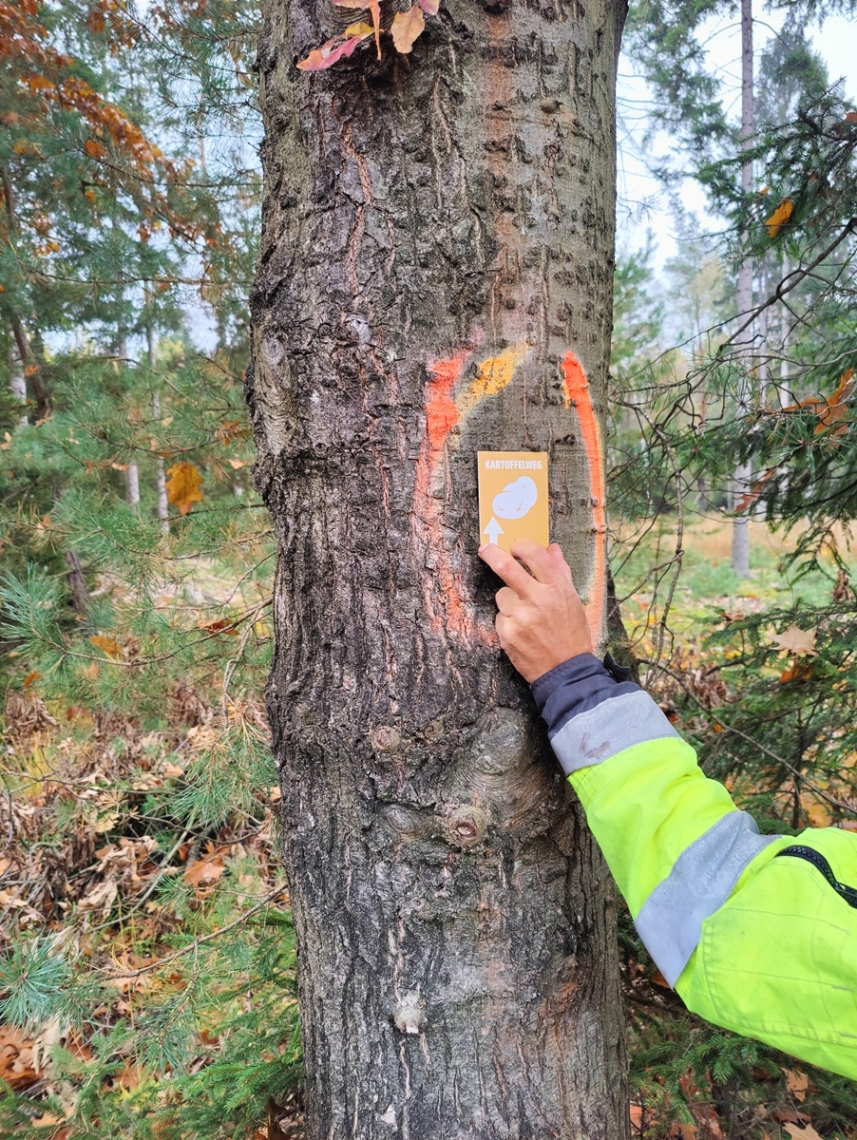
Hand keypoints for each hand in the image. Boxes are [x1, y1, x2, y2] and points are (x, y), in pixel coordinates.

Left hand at [478, 540, 591, 682]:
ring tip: (526, 616)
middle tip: (485, 549)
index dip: (520, 545)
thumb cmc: (572, 633)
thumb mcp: (573, 600)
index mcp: (557, 588)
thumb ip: (560, 572)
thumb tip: (553, 548)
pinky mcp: (507, 633)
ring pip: (501, 595)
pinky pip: (500, 616)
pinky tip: (522, 632)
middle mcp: (538, 599)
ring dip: (509, 601)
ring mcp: (520, 616)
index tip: (514, 546)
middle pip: (505, 567)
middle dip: (491, 554)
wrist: (565, 670)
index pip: (534, 554)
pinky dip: (508, 621)